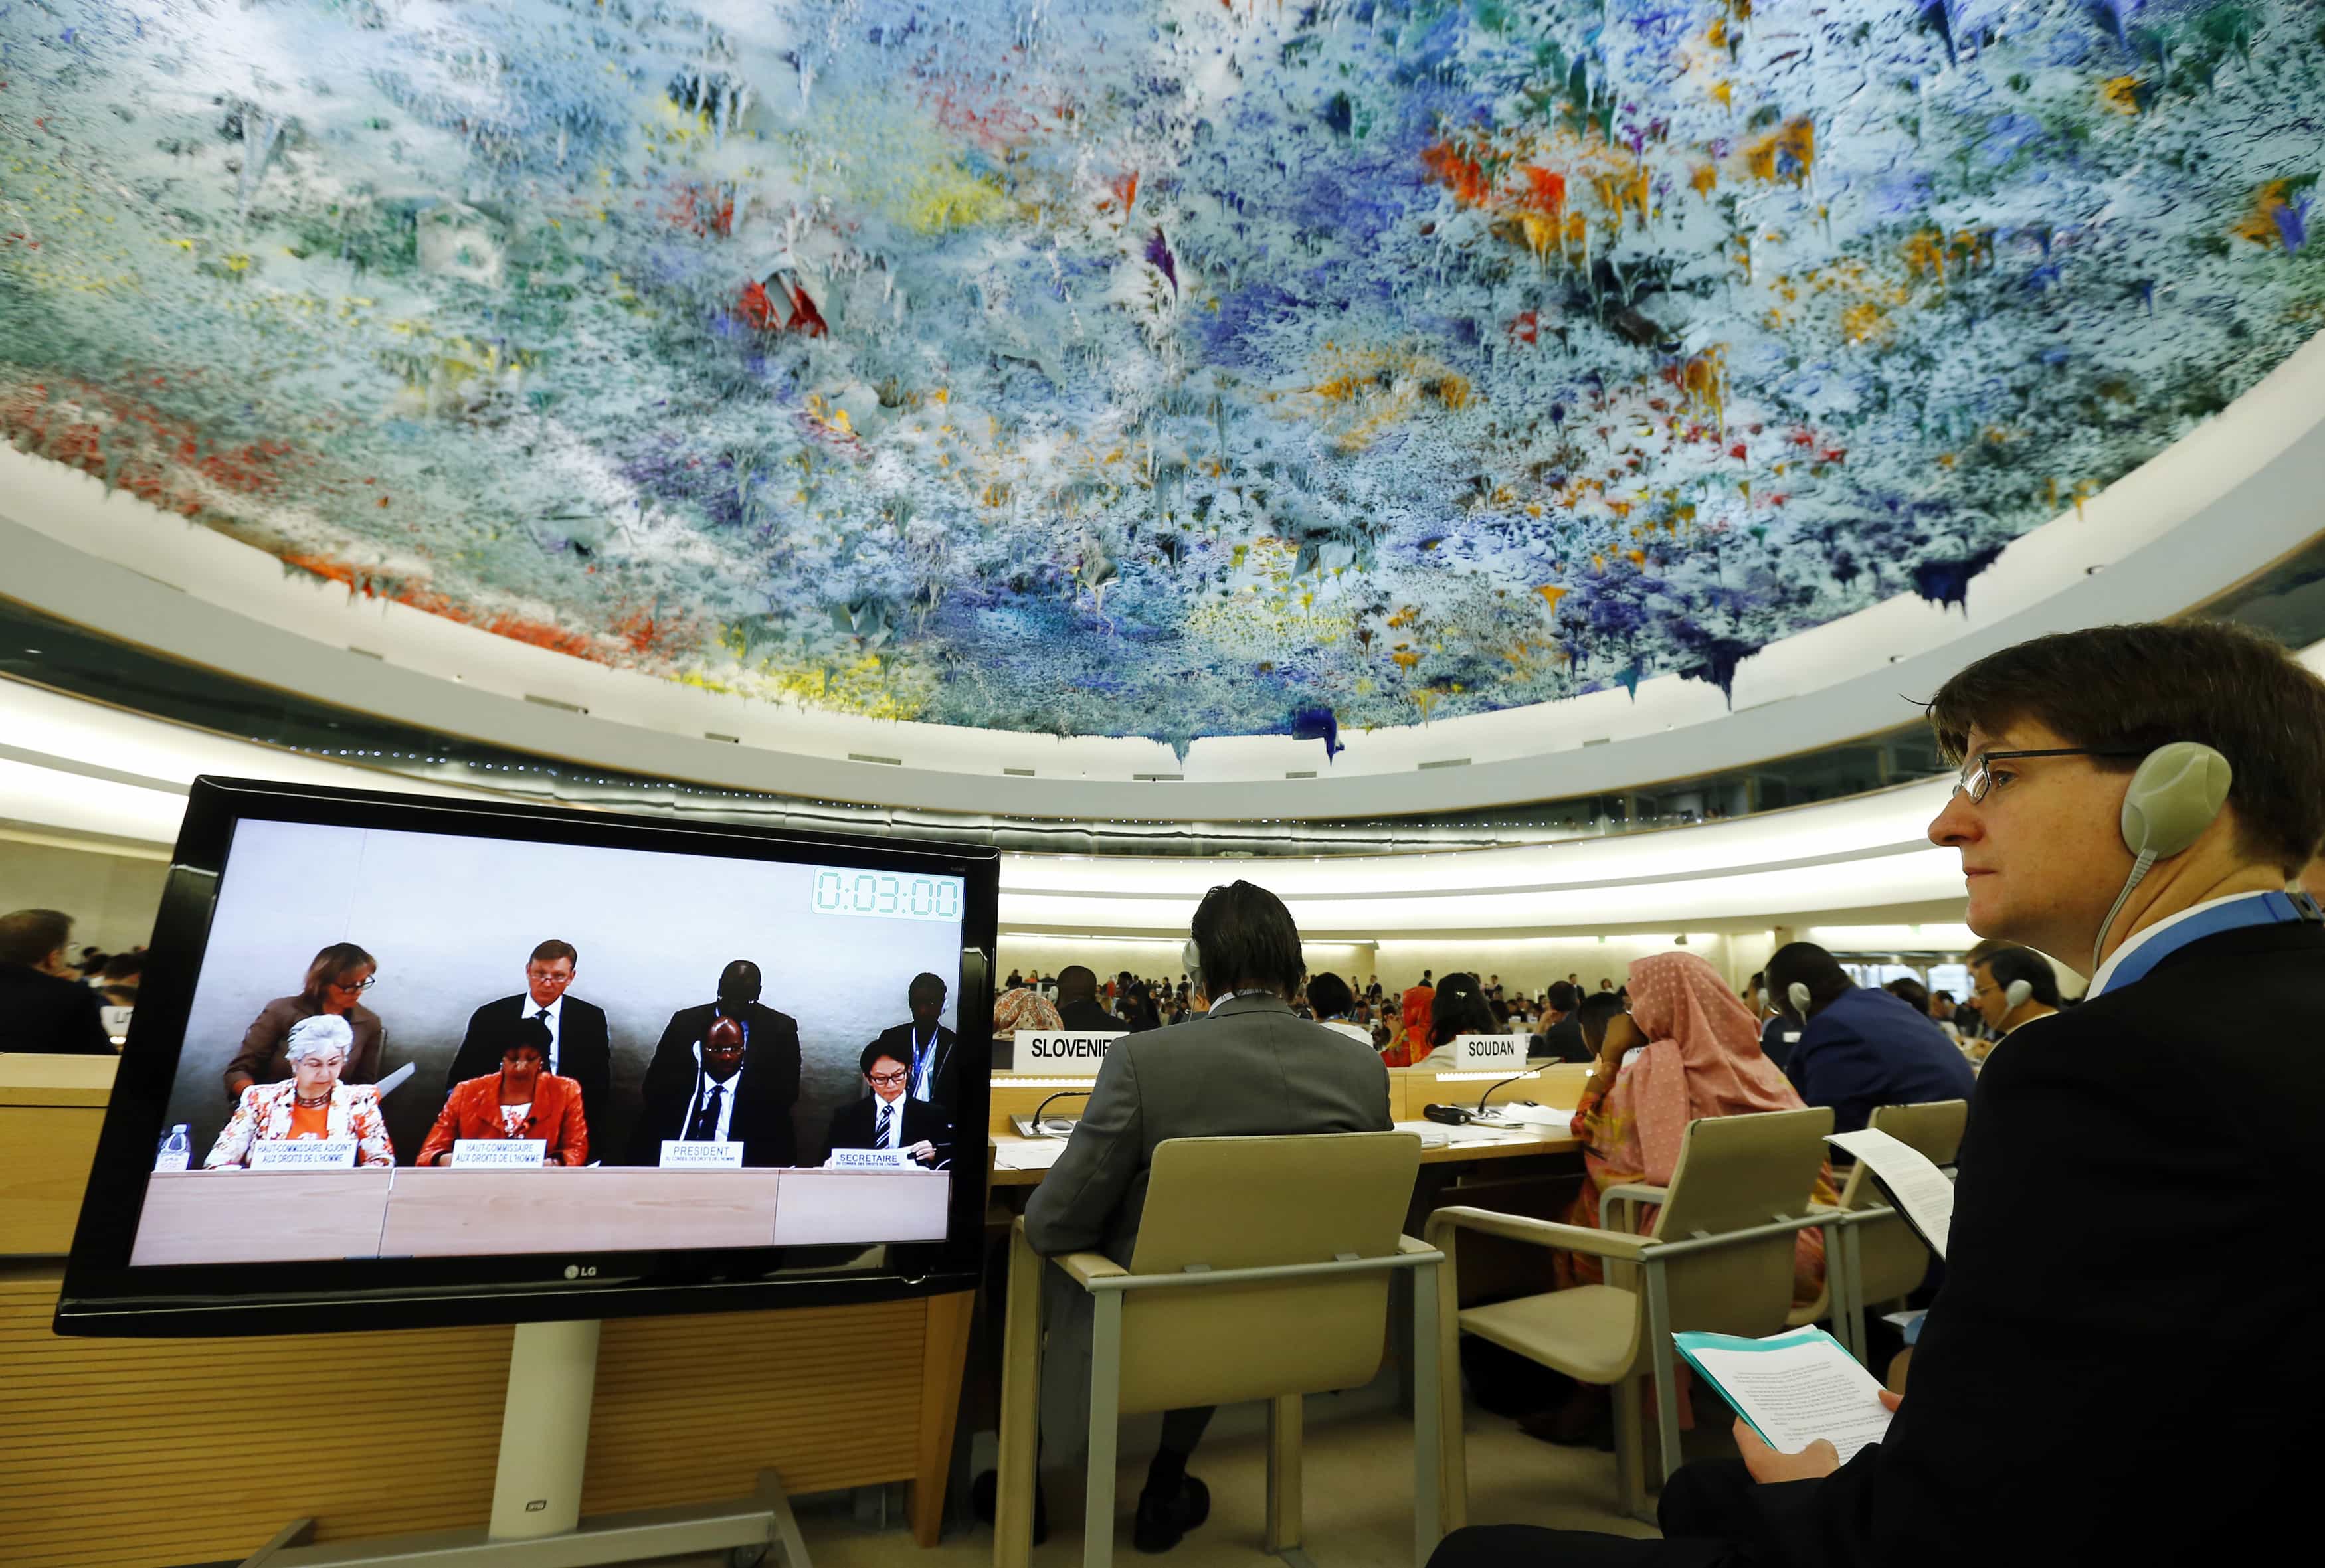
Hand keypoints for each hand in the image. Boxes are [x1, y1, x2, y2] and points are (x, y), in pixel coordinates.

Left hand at [907, 1140, 936, 1164]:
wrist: (933, 1157)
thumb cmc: (927, 1152)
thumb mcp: (923, 1148)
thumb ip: (917, 1147)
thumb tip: (910, 1148)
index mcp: (926, 1142)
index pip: (919, 1143)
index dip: (914, 1146)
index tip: (910, 1149)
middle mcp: (929, 1145)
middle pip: (921, 1146)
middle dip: (916, 1148)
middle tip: (912, 1151)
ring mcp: (931, 1149)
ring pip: (923, 1150)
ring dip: (919, 1152)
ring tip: (916, 1154)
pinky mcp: (932, 1154)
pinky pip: (925, 1155)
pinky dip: (921, 1157)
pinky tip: (918, 1158)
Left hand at [1734, 1389, 1897, 1484]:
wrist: (1828, 1523)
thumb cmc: (1814, 1483)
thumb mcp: (1819, 1454)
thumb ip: (1818, 1444)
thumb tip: (1820, 1447)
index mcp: (1758, 1459)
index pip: (1743, 1431)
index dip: (1747, 1414)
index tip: (1753, 1403)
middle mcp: (1763, 1473)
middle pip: (1765, 1444)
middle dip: (1779, 1430)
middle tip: (1790, 1412)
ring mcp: (1778, 1487)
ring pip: (1784, 1461)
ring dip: (1796, 1449)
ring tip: (1812, 1432)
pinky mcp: (1794, 1497)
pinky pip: (1798, 1474)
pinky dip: (1807, 1464)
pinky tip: (1825, 1456)